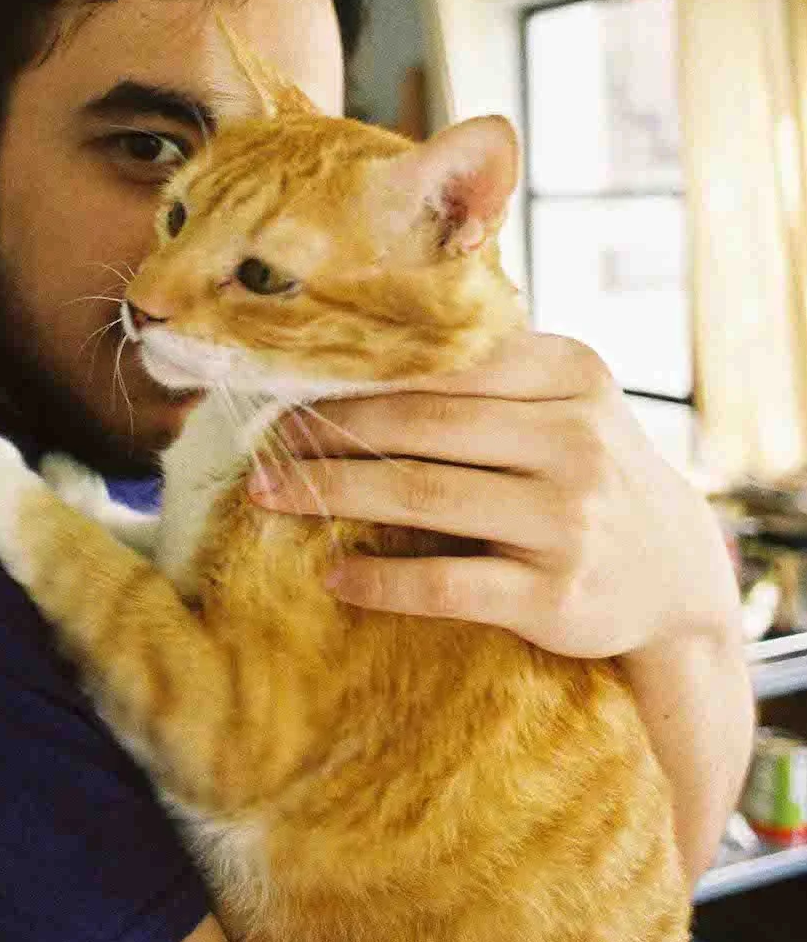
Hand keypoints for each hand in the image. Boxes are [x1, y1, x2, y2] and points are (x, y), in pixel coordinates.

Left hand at [248, 330, 738, 663]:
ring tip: (270, 493)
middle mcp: (575, 440)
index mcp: (569, 374)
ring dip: (332, 492)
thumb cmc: (585, 471)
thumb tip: (353, 347)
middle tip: (266, 438)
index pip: (443, 362)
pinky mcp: (556, 595)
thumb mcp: (563, 403)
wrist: (675, 574)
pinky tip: (334, 574)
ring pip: (422, 496)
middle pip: (421, 423)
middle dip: (329, 430)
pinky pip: (446, 582)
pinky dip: (380, 579)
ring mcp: (568, 520)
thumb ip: (486, 372)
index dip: (357, 372)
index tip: (287, 381)